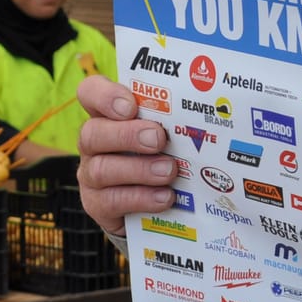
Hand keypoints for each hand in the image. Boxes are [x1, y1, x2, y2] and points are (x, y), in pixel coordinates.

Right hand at [76, 75, 175, 234]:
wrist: (153, 209)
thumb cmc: (163, 158)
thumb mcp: (168, 134)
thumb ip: (176, 119)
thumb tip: (211, 105)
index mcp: (107, 116)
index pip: (90, 93)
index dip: (105, 95)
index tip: (131, 106)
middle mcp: (94, 144)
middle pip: (91, 132)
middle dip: (127, 135)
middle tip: (159, 139)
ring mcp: (91, 176)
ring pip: (101, 169)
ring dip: (139, 169)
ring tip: (169, 171)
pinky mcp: (97, 205)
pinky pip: (111, 201)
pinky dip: (141, 198)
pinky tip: (165, 196)